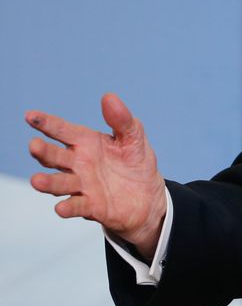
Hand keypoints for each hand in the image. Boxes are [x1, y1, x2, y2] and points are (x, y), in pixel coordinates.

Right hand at [26, 93, 166, 260]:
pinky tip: (61, 208)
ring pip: (60, 183)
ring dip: (48, 183)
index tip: (30, 116)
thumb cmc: (135, 162)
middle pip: (56, 157)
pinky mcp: (91, 206)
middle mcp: (78, 164)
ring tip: (36, 180)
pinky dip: (69, 207)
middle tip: (33, 145)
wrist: (147, 196)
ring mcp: (82, 185)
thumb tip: (109, 97)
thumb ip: (122, 120)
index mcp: (87, 143)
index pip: (63, 130)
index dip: (47, 123)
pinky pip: (77, 206)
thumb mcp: (134, 138)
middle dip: (43, 151)